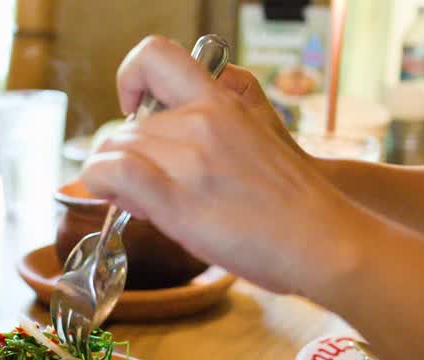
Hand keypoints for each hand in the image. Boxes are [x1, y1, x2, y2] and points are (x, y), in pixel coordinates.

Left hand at [80, 36, 363, 299]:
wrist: (323, 239)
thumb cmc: (292, 202)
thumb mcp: (252, 142)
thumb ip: (207, 133)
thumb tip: (172, 143)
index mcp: (221, 101)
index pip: (155, 56)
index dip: (132, 77)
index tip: (135, 107)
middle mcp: (200, 121)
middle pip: (127, 127)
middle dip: (126, 156)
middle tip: (146, 187)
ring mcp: (188, 158)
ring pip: (115, 150)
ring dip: (116, 175)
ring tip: (145, 202)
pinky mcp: (177, 200)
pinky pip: (113, 173)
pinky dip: (100, 181)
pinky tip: (114, 197)